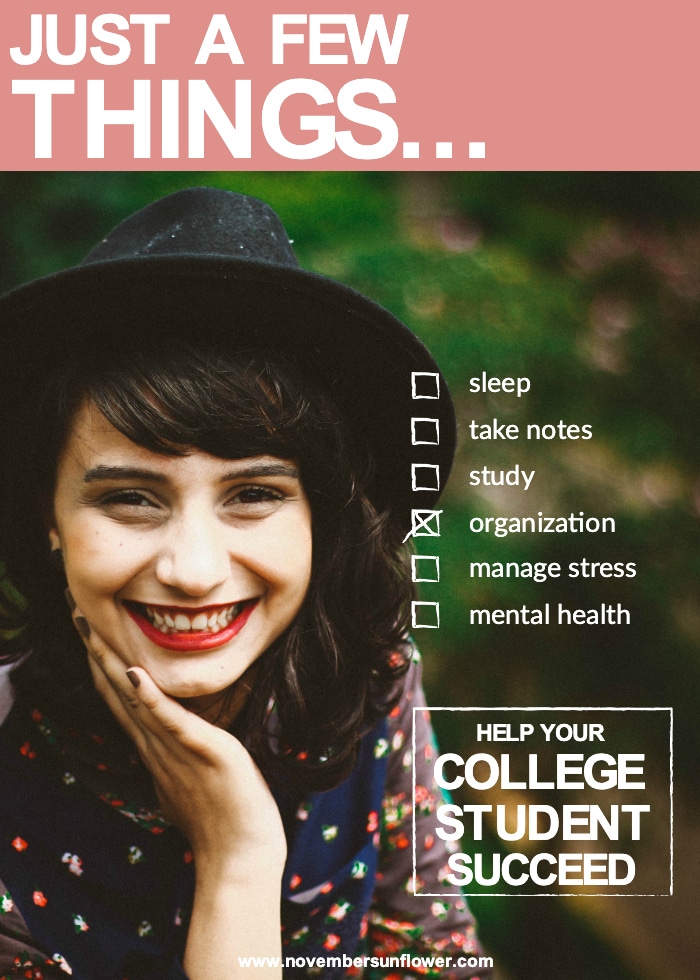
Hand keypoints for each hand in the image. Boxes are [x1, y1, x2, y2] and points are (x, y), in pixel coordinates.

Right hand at [70, 606, 286, 875]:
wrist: (241, 856)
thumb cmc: (225, 822)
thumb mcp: (192, 782)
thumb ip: (178, 760)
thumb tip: (171, 751)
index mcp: (156, 752)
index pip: (122, 703)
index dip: (103, 668)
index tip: (90, 635)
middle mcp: (156, 748)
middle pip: (118, 694)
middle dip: (98, 654)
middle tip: (78, 616)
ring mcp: (174, 750)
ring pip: (135, 700)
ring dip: (111, 663)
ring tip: (91, 630)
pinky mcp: (200, 749)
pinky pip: (170, 719)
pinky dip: (150, 696)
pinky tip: (132, 672)